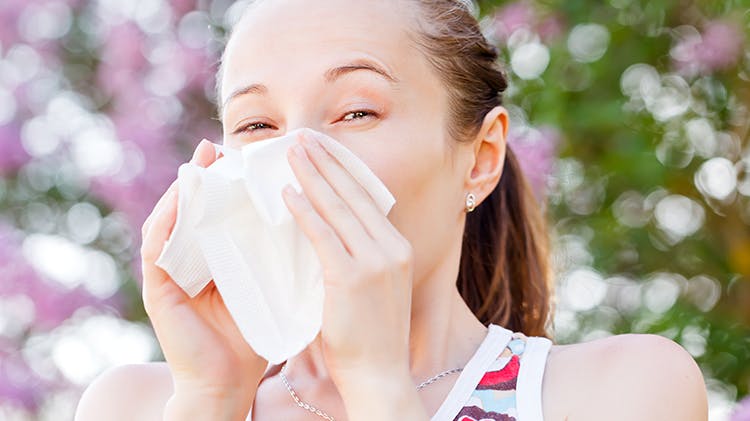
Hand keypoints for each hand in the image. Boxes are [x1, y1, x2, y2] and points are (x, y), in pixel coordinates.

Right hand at [140, 140, 266, 417]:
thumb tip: (310, 218)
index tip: (246, 157)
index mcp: (214, 258)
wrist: (229, 383)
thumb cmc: (254, 335)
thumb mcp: (268, 285)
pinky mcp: (158, 290)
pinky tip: (181, 199)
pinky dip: (167, 221)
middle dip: (203, 177)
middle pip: (191, 210)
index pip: (217, 213)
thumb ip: (277, 257)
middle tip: (217, 147)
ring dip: (183, 190)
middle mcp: (188, 261)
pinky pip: (157, 248)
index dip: (227, 184)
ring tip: (199, 162)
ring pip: (170, 221)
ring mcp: (169, 274)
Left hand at [281, 130, 414, 382]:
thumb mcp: (372, 287)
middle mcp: (391, 247)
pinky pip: (323, 235)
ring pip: (338, 207)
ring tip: (291, 152)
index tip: (323, 149)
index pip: (367, 198)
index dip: (343, 170)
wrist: (379, 374)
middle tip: (303, 137)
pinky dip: (304, 211)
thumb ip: (357, 256)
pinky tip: (287, 193)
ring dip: (312, 175)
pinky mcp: (352, 277)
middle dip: (326, 161)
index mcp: (396, 247)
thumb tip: (330, 231)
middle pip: (354, 193)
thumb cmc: (369, 335)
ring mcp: (375, 261)